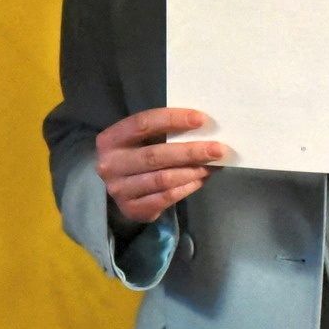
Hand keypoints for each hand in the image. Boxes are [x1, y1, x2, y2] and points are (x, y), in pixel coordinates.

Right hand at [95, 108, 223, 226]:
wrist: (117, 188)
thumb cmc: (135, 155)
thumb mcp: (139, 139)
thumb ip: (161, 132)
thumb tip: (202, 129)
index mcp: (110, 139)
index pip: (142, 124)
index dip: (173, 120)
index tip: (201, 119)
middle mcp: (111, 165)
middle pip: (155, 155)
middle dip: (190, 151)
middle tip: (217, 149)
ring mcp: (120, 190)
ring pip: (163, 179)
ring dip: (192, 171)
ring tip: (212, 165)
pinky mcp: (132, 209)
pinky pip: (166, 197)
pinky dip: (187, 187)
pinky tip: (201, 179)